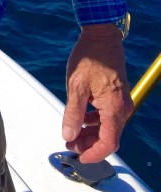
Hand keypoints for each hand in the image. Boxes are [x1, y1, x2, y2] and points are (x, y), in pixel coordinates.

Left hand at [61, 24, 133, 162]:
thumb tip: (69, 135)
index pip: (108, 142)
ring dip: (91, 133)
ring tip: (72, 133)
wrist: (101, 36)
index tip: (79, 156)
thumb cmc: (90, 57)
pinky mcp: (117, 95)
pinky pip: (108, 115)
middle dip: (89, 144)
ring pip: (108, 127)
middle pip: (108, 136)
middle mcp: (122, 107)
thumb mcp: (76, 86)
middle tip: (70, 143)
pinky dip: (95, 121)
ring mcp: (122, 101)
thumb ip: (73, 113)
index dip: (94, 153)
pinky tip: (81, 118)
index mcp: (114, 108)